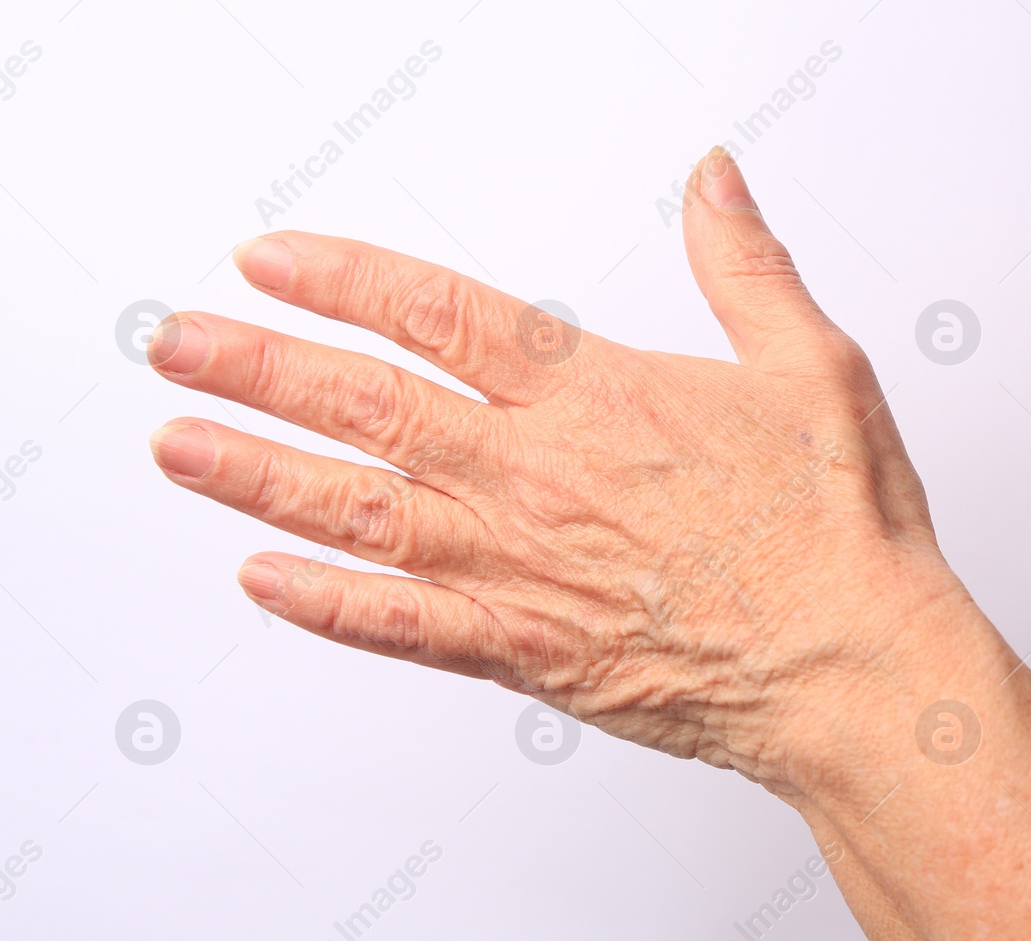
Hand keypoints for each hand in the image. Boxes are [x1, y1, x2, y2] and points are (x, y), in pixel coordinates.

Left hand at [149, 148, 964, 797]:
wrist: (854, 668)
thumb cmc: (838, 531)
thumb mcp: (813, 364)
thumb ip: (744, 266)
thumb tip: (714, 181)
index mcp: (598, 397)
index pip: (438, 316)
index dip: (344, 280)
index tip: (272, 262)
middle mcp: (537, 477)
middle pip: (366, 404)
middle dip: (257, 365)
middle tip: (176, 342)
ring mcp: (520, 568)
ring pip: (357, 510)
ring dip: (257, 474)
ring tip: (177, 444)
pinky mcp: (527, 650)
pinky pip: (399, 628)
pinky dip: (323, 605)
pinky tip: (261, 581)